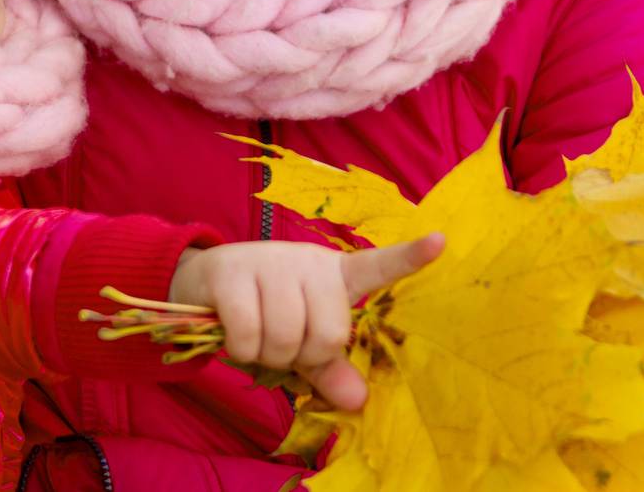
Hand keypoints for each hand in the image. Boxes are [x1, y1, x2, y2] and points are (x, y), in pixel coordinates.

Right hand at [169, 232, 444, 411]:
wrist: (202, 283)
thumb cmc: (264, 310)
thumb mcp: (300, 341)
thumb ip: (330, 368)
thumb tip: (357, 401)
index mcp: (333, 276)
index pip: (378, 266)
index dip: (409, 257)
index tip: (441, 242)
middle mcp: (308, 262)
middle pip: (330, 333)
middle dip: (303, 355)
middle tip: (283, 344)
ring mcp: (270, 263)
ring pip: (287, 336)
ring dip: (268, 355)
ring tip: (255, 338)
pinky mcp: (233, 272)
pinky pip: (249, 334)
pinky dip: (241, 348)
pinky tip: (231, 331)